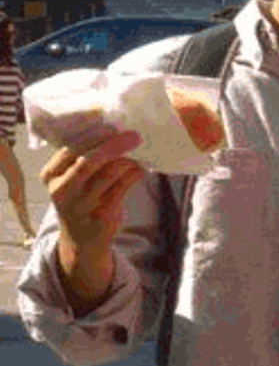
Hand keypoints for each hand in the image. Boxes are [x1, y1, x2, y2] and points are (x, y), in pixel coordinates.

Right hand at [42, 125, 143, 301]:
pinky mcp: (102, 215)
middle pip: (89, 160)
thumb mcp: (69, 180)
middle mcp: (62, 190)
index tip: (111, 125)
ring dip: (127, 159)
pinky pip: (123, 187)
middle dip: (113, 145)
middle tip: (133, 135)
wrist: (82, 240)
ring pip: (109, 173)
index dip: (92, 135)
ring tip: (137, 153)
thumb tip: (113, 129)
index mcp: (50, 175)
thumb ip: (81, 158)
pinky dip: (134, 173)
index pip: (70, 149)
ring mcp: (82, 205)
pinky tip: (140, 169)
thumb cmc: (79, 199)